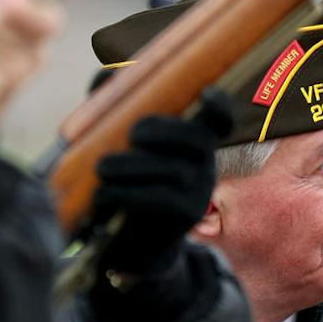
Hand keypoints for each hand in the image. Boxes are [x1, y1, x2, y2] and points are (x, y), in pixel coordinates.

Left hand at [90, 91, 233, 275]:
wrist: (135, 247)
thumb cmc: (128, 184)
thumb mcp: (124, 147)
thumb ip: (114, 106)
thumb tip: (104, 73)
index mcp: (193, 143)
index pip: (220, 119)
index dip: (219, 104)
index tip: (206, 92)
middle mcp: (205, 165)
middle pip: (196, 136)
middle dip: (159, 129)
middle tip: (130, 136)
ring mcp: (199, 192)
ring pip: (169, 169)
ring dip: (128, 165)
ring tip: (102, 169)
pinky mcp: (185, 217)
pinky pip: (156, 197)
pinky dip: (124, 193)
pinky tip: (102, 196)